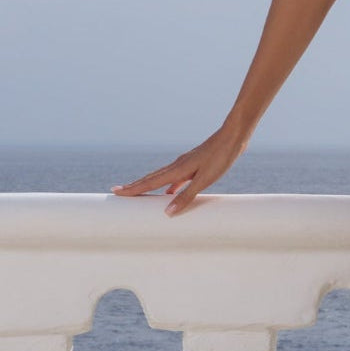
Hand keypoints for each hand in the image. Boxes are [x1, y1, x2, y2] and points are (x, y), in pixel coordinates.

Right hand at [110, 128, 247, 215]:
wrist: (233, 137)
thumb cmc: (220, 158)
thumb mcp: (205, 180)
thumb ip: (186, 196)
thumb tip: (167, 213)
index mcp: (177, 170)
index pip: (150, 182)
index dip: (133, 189)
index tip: (116, 193)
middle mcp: (177, 166)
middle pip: (151, 178)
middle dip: (134, 186)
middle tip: (117, 192)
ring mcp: (184, 164)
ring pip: (161, 177)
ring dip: (148, 185)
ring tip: (137, 192)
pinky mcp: (193, 164)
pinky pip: (175, 178)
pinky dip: (168, 185)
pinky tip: (169, 192)